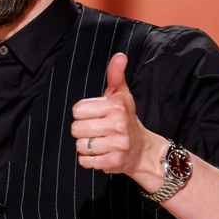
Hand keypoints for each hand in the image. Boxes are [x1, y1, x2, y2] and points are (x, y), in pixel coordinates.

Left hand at [71, 53, 162, 180]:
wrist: (142, 150)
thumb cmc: (126, 119)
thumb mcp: (121, 95)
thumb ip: (116, 75)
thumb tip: (120, 56)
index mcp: (116, 106)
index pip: (77, 110)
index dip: (83, 113)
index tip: (95, 115)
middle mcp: (118, 124)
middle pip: (76, 129)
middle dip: (83, 131)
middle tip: (97, 131)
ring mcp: (117, 145)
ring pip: (80, 146)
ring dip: (86, 146)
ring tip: (100, 142)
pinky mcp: (113, 162)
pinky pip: (85, 161)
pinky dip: (89, 160)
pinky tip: (101, 153)